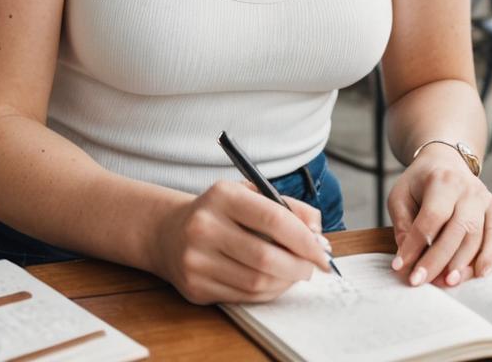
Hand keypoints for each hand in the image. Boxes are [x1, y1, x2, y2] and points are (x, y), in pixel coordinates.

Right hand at [153, 180, 330, 304]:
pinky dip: (267, 293)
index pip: (273, 218)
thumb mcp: (249, 194)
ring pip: (256, 282)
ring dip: (285, 281)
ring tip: (295, 273)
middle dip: (299, 265)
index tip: (322, 250)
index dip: (304, 238)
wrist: (169, 232)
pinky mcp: (195, 287)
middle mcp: (205, 227)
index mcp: (222, 196)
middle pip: (266, 256)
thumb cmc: (219, 211)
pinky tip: (273, 282)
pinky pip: (243, 297)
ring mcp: (197, 260)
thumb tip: (317, 231)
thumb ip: (286, 206)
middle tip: (313, 266)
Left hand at [387, 144, 491, 288]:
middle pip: (461, 229)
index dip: (418, 244)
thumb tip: (407, 256)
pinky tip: (481, 271)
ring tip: (450, 281)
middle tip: (426, 282)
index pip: (433, 216)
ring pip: (484, 236)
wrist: (446, 163)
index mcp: (443, 180)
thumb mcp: (400, 195)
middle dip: (442, 259)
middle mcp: (470, 189)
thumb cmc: (420, 184)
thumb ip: (402, 224)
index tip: (402, 267)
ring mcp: (489, 199)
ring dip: (468, 263)